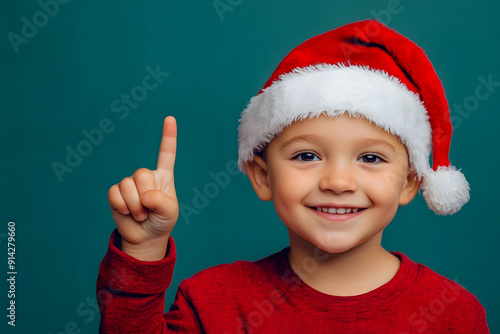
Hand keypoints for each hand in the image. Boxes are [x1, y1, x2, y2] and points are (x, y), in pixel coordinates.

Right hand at [108, 116, 177, 258]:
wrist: (145, 237)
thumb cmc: (161, 221)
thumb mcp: (169, 212)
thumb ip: (161, 201)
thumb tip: (145, 194)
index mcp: (163, 176)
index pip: (166, 153)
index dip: (168, 136)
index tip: (170, 118)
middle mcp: (146, 176)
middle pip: (141, 174)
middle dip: (145, 195)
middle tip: (149, 210)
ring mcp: (130, 183)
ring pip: (127, 185)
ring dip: (134, 205)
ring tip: (140, 214)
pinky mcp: (116, 192)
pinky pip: (115, 194)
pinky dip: (122, 206)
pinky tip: (127, 213)